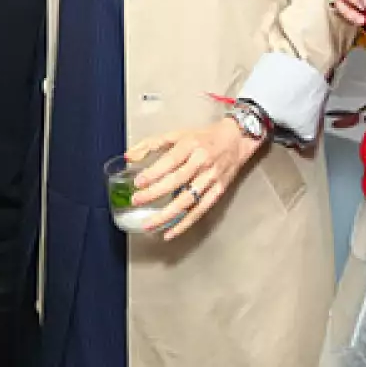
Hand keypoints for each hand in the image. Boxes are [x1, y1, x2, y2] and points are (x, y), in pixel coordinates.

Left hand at [126, 118, 262, 239]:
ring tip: (149, 224)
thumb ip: (151, 144)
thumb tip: (128, 156)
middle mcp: (202, 161)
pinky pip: (200, 210)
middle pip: (178, 180)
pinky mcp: (218, 192)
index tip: (138, 182)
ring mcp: (211, 178)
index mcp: (191, 145)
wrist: (236, 140)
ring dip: (168, 214)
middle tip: (137, 201)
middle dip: (156, 192)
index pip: (171, 160)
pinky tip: (170, 232)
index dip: (154, 172)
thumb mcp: (178, 134)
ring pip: (188, 199)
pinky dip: (184, 223)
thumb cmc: (203, 138)